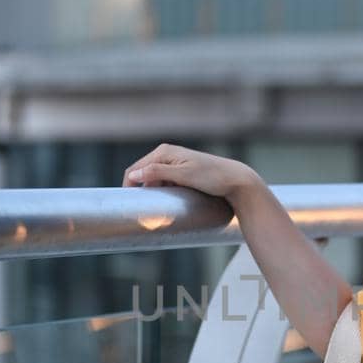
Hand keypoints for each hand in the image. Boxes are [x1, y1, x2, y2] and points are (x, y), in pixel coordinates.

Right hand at [121, 143, 259, 207]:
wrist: (236, 180)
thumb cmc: (212, 177)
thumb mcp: (184, 175)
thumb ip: (158, 172)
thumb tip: (134, 175)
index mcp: (163, 152)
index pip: (135, 170)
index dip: (128, 187)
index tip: (127, 206)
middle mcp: (166, 154)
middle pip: (142, 175)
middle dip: (139, 191)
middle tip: (141, 211)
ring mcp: (174, 163)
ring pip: (153, 180)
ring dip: (151, 193)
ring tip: (154, 208)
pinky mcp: (181, 172)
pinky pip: (164, 183)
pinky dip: (162, 192)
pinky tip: (165, 202)